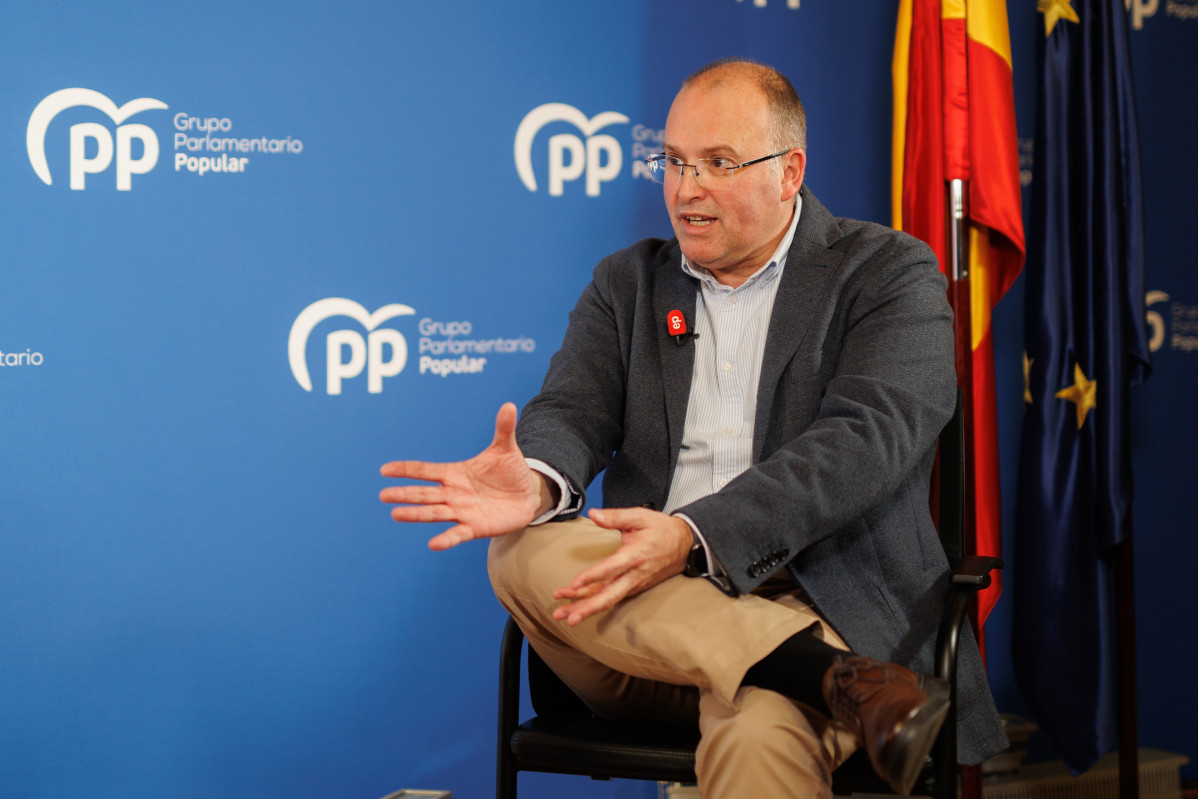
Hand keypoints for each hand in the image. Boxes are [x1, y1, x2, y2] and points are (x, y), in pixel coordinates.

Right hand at [380, 403, 548, 550]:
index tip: (384, 470)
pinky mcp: (475, 527)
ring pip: (434, 513)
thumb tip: (509, 404)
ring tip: (396, 514)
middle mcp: (453, 493)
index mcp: (455, 473)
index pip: (425, 470)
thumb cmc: (511, 471)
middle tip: (384, 495)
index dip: (406, 470)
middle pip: (424, 493)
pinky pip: (457, 534)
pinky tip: (433, 544)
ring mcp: (462, 511)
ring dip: (416, 514)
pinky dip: (446, 539)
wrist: (527, 495)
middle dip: (405, 494)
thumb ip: (503, 428)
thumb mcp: (506, 449)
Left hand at [552, 507, 692, 625]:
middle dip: (586, 607)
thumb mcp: (640, 517)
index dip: (592, 576)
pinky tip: (576, 604)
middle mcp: (634, 575)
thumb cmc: (661, 529)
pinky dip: (593, 602)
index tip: (574, 583)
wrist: (685, 544)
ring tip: (562, 615)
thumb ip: (615, 516)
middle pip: (609, 596)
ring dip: (585, 608)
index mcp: (635, 555)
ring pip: (608, 600)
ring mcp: (634, 584)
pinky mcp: (633, 587)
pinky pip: (611, 597)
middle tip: (566, 616)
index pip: (611, 569)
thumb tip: (593, 513)